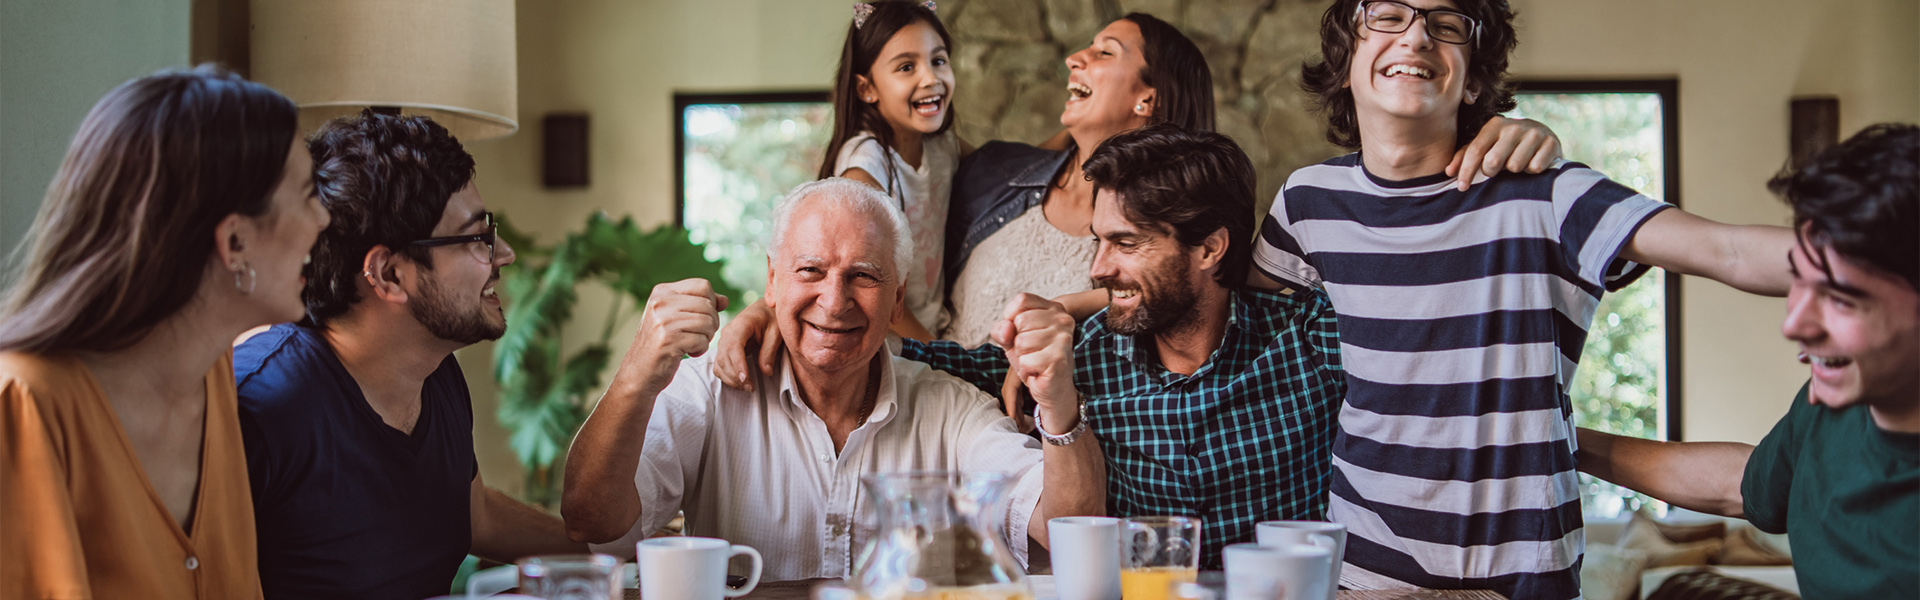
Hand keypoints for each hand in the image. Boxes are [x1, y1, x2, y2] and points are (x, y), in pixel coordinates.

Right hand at [622, 278, 727, 397]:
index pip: (703, 285)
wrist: (638, 372)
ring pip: (708, 322)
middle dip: (711, 323)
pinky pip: (702, 340)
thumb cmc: (660, 343)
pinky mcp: (668, 340)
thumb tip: (725, 300)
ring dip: (706, 337)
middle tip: (697, 335)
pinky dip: (700, 349)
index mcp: (662, 291)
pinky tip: (687, 352)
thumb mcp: (676, 317)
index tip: (702, 318)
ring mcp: (663, 320)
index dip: (711, 303)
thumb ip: (699, 305)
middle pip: (708, 305)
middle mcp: (661, 302)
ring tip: (691, 343)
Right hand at [712, 298, 780, 390]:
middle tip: (751, 388)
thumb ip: (770, 351)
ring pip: (719, 364)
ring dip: (731, 379)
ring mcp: (724, 340)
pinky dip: (727, 377)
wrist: (765, 309)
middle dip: (735, 376)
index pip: (733, 346)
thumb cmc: (772, 318)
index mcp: (741, 324)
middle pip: (723, 358)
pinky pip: (720, 366)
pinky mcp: (724, 348)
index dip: (737, 364)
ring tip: (748, 387)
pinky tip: (741, 382)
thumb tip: (766, 372)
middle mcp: (728, 332)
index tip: (746, 379)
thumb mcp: (776, 332)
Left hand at [991, 294, 1078, 434]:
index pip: (1021, 300)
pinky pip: (1025, 361)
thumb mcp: (1012, 338)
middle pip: (1020, 321)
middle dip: (1017, 342)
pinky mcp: (1059, 358)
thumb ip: (1003, 329)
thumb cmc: (1034, 359)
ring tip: (1036, 361)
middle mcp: (1063, 319)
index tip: (1023, 333)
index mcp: (1054, 308)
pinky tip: (1039, 371)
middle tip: (1033, 351)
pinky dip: (1027, 370)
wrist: (1053, 388)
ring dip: (1022, 357)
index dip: (1012, 318)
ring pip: (1021, 342)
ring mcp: (1064, 338)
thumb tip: (1006, 329)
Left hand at [1447, 115, 1562, 190]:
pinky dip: (1532, 171)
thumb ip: (1465, 157)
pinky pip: (1535, 168)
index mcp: (1494, 125)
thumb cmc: (1506, 146)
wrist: (1543, 136)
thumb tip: (1448, 172)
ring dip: (1514, 171)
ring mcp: (1534, 133)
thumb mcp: (1486, 146)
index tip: (1461, 188)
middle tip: (1498, 170)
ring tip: (1517, 163)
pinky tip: (1532, 163)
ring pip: (1515, 166)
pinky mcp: (1551, 143)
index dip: (1466, 171)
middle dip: (1492, 171)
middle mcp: (1514, 126)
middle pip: (1493, 161)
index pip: (1475, 150)